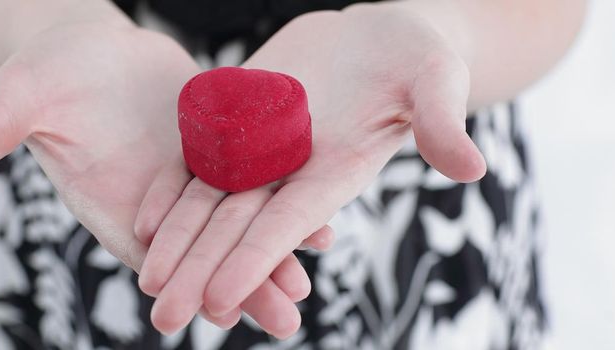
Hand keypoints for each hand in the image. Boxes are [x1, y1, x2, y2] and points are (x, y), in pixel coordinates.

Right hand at [0, 22, 319, 333]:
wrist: (86, 47)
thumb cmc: (45, 72)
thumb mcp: (21, 97)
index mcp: (108, 197)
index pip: (146, 250)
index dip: (181, 279)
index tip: (215, 311)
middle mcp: (151, 199)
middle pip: (200, 250)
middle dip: (241, 283)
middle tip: (289, 319)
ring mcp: (185, 178)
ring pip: (230, 225)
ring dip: (269, 253)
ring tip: (309, 285)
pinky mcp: (211, 151)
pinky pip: (250, 184)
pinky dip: (280, 202)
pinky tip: (321, 222)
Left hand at [135, 4, 485, 336]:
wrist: (377, 37)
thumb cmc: (418, 58)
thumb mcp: (435, 79)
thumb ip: (442, 121)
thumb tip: (472, 168)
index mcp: (335, 172)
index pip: (287, 226)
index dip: (253, 263)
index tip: (218, 302)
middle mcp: (292, 170)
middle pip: (237, 229)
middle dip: (201, 273)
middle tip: (163, 318)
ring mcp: (262, 148)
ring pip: (210, 204)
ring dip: (178, 245)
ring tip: (146, 286)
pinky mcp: (239, 118)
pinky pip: (199, 159)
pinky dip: (173, 191)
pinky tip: (143, 222)